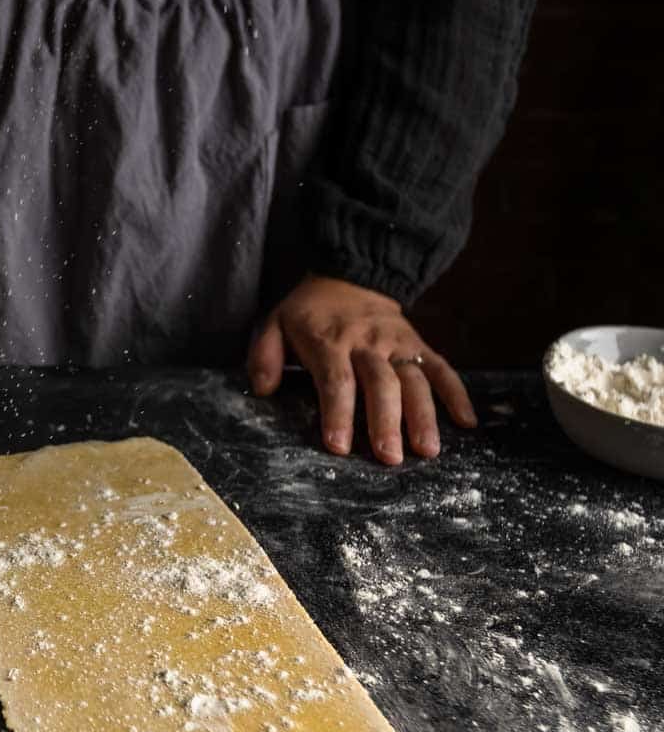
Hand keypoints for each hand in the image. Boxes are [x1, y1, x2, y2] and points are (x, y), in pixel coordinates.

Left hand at [246, 274, 476, 464]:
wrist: (350, 274)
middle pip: (380, 384)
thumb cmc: (309, 312)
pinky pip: (441, 368)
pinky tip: (467, 422)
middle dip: (386, 422)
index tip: (339, 446)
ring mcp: (397, 343)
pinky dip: (457, 393)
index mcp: (329, 340)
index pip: (336, 380)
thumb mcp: (275, 323)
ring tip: (427, 450)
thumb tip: (263, 389)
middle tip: (389, 457)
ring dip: (423, 415)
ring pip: (414, 380)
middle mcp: (367, 342)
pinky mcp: (418, 345)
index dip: (337, 413)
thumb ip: (265, 356)